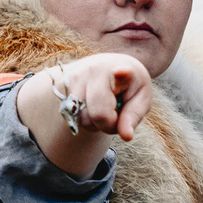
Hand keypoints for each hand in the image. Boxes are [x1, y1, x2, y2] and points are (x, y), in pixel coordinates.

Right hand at [14, 52, 153, 176]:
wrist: (108, 66)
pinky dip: (81, 118)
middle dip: (108, 124)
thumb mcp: (141, 100)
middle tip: (116, 112)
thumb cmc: (129, 87)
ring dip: (93, 122)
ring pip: (80, 119)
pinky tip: (89, 104)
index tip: (122, 71)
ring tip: (102, 106)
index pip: (120, 74)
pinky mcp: (61, 84)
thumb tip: (126, 136)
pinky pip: (70, 116)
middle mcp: (94, 70)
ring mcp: (75, 76)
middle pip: (98, 115)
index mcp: (121, 70)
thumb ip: (133, 117)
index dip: (121, 74)